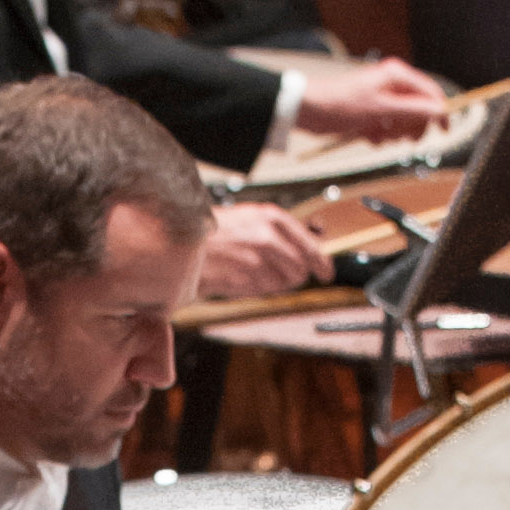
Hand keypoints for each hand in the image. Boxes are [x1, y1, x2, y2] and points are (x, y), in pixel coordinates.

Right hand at [201, 201, 331, 296]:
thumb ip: (281, 232)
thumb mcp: (251, 218)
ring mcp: (254, 260)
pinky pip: (262, 291)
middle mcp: (266, 237)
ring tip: (253, 269)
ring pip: (282, 284)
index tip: (326, 272)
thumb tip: (311, 248)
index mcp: (271, 218)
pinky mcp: (242, 280)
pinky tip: (242, 275)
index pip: (310, 245)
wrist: (183, 237)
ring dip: (273, 282)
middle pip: (300, 269)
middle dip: (295, 275)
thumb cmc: (215, 228)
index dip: (321, 262)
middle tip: (283, 273)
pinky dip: (256, 288)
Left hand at [291, 56, 451, 141]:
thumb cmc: (341, 104)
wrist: (309, 110)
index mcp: (397, 76)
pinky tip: (367, 135)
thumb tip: (441, 111)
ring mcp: (382, 99)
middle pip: (419, 110)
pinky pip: (387, 128)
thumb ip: (414, 110)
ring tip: (376, 133)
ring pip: (403, 122)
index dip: (439, 113)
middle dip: (409, 127)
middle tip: (398, 137)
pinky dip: (380, 136)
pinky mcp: (372, 112)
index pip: (431, 93)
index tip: (444, 132)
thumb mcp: (382, 110)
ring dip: (392, 134)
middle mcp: (392, 85)